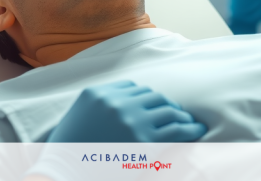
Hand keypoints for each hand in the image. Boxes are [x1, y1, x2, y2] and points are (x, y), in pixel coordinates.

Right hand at [47, 80, 206, 141]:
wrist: (64, 174)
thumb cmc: (68, 152)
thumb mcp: (78, 116)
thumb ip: (100, 104)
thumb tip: (126, 104)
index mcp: (98, 93)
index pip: (132, 87)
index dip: (146, 97)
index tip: (155, 105)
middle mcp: (116, 102)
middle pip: (152, 96)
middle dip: (165, 104)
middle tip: (177, 113)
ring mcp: (131, 120)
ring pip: (167, 109)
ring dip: (180, 115)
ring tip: (189, 122)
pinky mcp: (145, 142)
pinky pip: (176, 129)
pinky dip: (189, 128)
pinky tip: (197, 130)